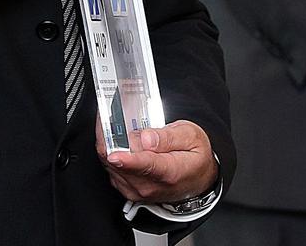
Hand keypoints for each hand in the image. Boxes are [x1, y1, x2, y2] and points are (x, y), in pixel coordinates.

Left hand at [94, 119, 218, 204]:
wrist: (196, 181)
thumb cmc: (194, 158)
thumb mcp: (191, 138)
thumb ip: (169, 137)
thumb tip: (147, 138)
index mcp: (169, 172)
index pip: (145, 166)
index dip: (127, 160)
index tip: (115, 154)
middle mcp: (149, 185)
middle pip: (120, 162)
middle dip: (113, 137)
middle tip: (113, 115)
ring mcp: (136, 189)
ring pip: (110, 164)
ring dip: (110, 143)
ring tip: (118, 125)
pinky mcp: (127, 188)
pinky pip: (110, 168)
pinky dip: (111, 151)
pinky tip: (120, 140)